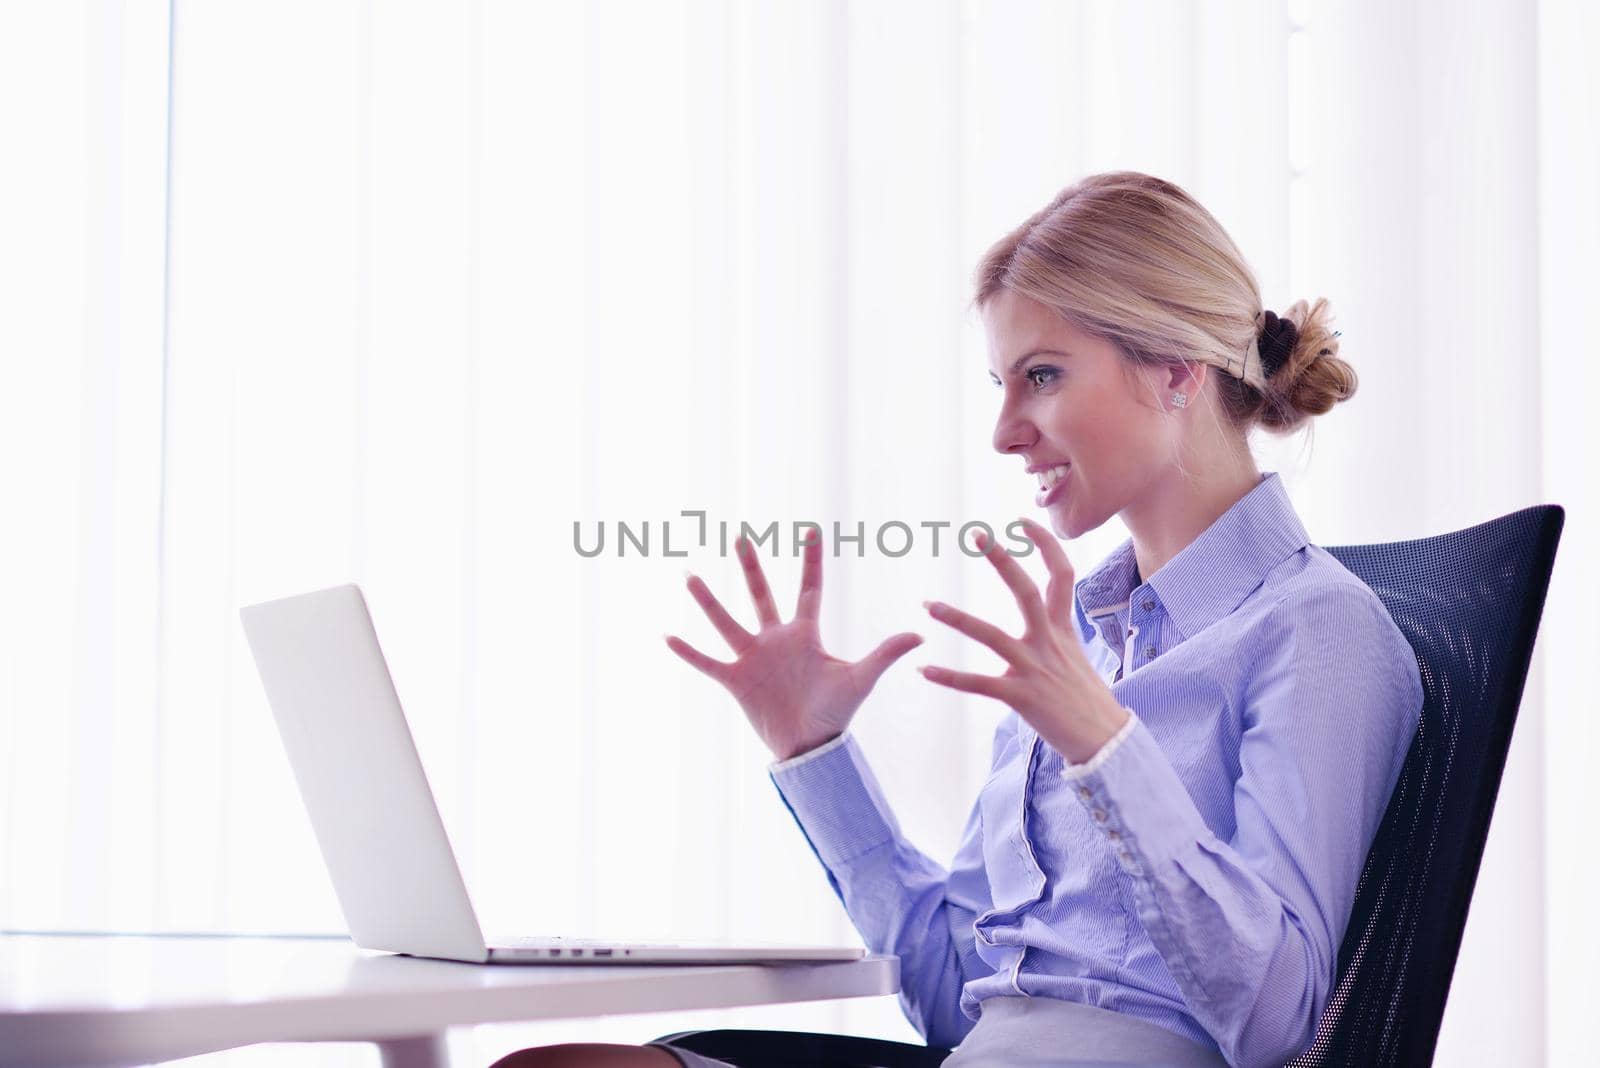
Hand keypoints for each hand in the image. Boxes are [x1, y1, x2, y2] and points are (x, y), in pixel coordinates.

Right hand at [665, 528, 923, 760]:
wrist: (811, 748)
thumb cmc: (836, 713)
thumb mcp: (859, 679)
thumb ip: (885, 654)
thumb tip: (920, 635)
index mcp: (805, 634)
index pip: (808, 589)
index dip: (811, 561)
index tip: (811, 530)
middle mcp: (775, 640)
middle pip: (761, 595)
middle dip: (751, 567)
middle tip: (741, 537)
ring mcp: (752, 659)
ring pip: (726, 622)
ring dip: (708, 601)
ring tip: (689, 576)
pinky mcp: (736, 681)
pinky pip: (708, 662)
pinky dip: (688, 652)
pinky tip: (667, 635)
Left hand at [918, 518, 1128, 764]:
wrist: (1105, 740)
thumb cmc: (1087, 699)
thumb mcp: (1076, 655)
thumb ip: (1057, 633)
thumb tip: (1048, 615)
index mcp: (1063, 629)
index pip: (1060, 574)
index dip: (1044, 545)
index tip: (1022, 521)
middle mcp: (1049, 642)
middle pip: (1026, 591)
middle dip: (1003, 560)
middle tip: (978, 534)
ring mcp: (1035, 669)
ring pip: (992, 636)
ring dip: (958, 619)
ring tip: (928, 605)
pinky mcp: (1022, 697)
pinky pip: (980, 684)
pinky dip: (951, 678)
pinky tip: (925, 671)